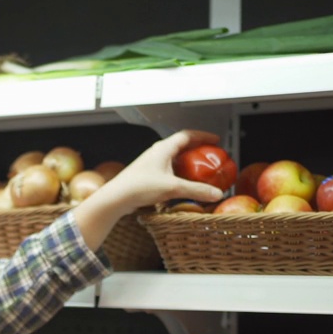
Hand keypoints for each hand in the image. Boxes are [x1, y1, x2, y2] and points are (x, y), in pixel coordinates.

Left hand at [103, 129, 225, 214]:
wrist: (116, 198)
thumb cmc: (139, 187)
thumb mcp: (173, 188)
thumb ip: (196, 190)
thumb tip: (216, 193)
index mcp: (163, 148)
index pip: (187, 135)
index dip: (203, 136)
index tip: (215, 139)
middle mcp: (157, 153)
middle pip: (181, 145)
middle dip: (197, 148)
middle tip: (210, 154)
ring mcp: (151, 164)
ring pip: (174, 158)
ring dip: (187, 161)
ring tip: (200, 169)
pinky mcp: (147, 175)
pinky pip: (168, 169)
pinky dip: (178, 173)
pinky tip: (183, 183)